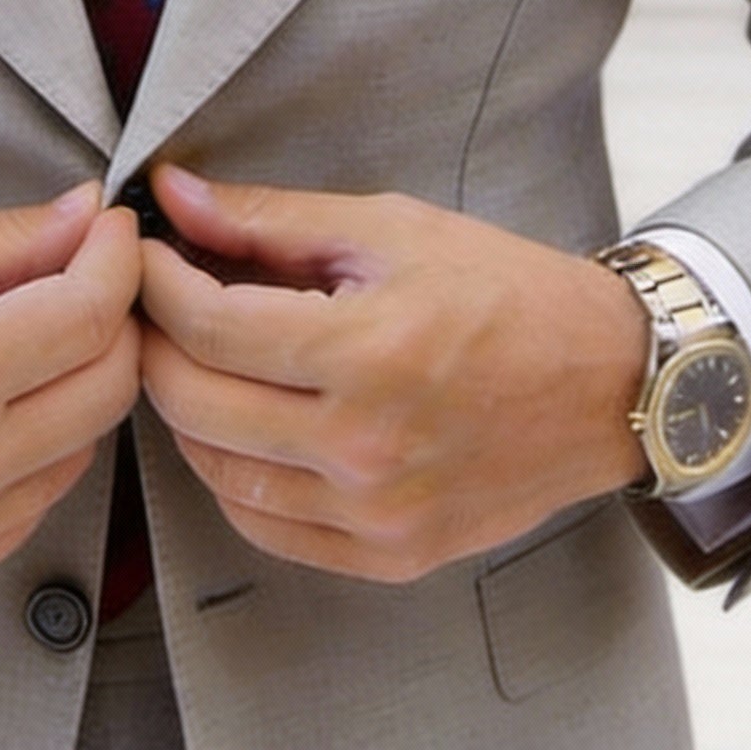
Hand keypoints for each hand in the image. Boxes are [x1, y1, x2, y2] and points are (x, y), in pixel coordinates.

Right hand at [0, 184, 141, 600]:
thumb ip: (2, 239)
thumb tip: (85, 215)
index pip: (91, 317)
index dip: (117, 260)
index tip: (111, 230)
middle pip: (109, 388)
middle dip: (112, 318)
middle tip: (83, 274)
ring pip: (82, 447)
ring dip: (75, 383)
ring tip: (25, 337)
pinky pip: (34, 501)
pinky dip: (36, 446)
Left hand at [138, 167, 646, 582]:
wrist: (606, 383)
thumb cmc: (503, 290)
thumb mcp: (389, 228)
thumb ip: (270, 218)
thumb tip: (173, 194)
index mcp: (369, 353)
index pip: (209, 326)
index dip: (156, 282)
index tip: (144, 252)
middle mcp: (367, 447)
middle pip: (196, 403)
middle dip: (155, 342)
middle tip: (154, 301)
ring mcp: (377, 514)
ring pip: (217, 473)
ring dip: (185, 411)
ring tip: (195, 357)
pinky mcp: (390, 555)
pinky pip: (265, 527)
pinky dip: (232, 475)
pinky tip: (241, 424)